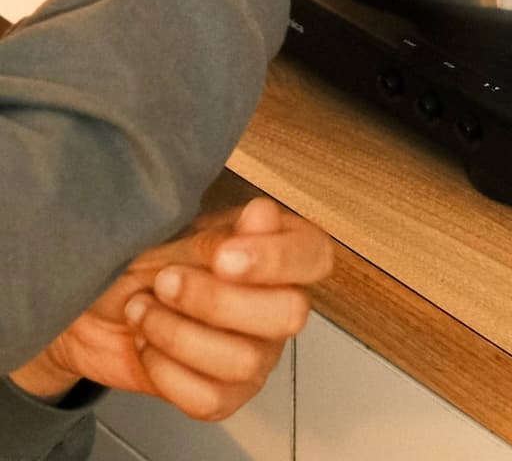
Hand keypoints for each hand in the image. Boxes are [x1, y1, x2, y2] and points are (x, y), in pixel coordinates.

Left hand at [10, 198, 332, 420]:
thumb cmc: (140, 257)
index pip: (314, 255)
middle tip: (166, 281)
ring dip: (178, 334)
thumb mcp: (174, 235)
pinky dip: (167, 371)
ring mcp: (256, 353)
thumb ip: (219, 234)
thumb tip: (264, 215)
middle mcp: (276, 302)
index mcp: (275, 248)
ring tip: (144, 309)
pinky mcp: (225, 394)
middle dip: (217, 301)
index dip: (277, 259)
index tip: (224, 256)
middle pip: (289, 315)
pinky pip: (210, 399)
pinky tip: (147, 342)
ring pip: (245, 361)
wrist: (93, 306)